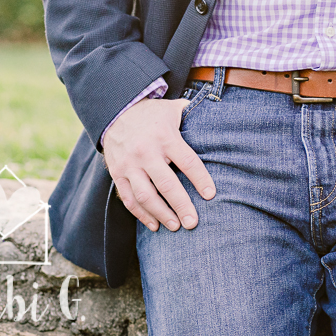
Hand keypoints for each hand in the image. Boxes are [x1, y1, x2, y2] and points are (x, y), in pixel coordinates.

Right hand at [103, 98, 214, 232]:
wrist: (115, 110)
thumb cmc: (153, 114)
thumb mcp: (174, 109)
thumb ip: (195, 115)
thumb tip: (220, 118)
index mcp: (165, 137)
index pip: (187, 161)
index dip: (200, 179)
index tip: (210, 195)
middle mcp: (146, 151)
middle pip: (166, 184)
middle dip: (181, 206)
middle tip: (193, 223)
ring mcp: (129, 164)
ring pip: (145, 196)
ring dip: (161, 214)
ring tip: (176, 226)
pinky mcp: (117, 173)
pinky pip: (129, 198)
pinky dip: (141, 214)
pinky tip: (155, 225)